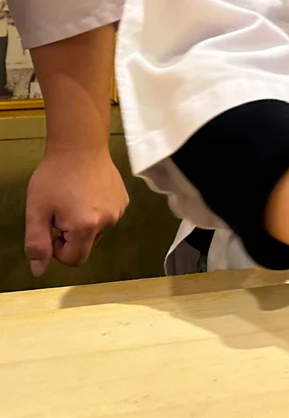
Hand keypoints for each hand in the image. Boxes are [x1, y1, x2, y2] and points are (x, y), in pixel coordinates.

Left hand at [25, 146, 127, 275]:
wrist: (80, 146)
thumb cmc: (55, 176)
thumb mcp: (36, 211)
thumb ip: (37, 244)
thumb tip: (40, 270)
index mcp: (86, 227)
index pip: (73, 259)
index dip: (57, 249)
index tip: (51, 228)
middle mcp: (108, 222)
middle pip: (86, 246)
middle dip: (71, 236)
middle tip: (59, 212)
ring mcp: (119, 210)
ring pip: (97, 232)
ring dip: (84, 224)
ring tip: (73, 199)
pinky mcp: (124, 200)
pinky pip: (107, 217)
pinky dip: (96, 212)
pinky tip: (87, 193)